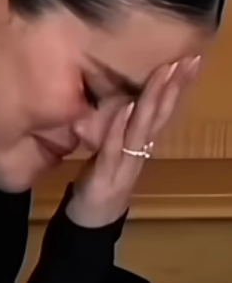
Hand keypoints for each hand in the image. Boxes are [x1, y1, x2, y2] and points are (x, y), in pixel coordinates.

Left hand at [65, 57, 200, 228]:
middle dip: (174, 86)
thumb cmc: (102, 183)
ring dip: (153, 99)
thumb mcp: (114, 152)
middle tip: (187, 60)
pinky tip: (127, 108)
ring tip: (164, 73)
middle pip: (160, 115)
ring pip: (142, 128)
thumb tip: (129, 101)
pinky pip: (113, 148)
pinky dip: (120, 127)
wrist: (92, 222)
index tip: (190, 60)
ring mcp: (125, 163)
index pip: (163, 110)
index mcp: (141, 144)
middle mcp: (139, 151)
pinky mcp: (106, 174)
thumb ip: (123, 129)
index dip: (177, 86)